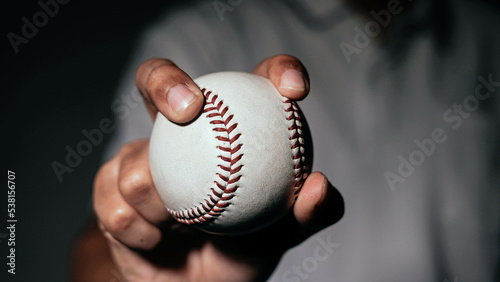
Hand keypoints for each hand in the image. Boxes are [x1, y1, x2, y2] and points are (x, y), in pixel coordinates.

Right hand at [92, 55, 343, 281]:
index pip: (253, 84)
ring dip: (160, 203)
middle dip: (165, 81)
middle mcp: (180, 133)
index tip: (294, 90)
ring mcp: (139, 157)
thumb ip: (308, 213)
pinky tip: (154, 240)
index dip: (277, 70)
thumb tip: (320, 186)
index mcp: (227, 128)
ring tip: (181, 224)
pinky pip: (115, 203)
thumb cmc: (242, 250)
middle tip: (188, 107)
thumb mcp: (283, 234)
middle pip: (158, 81)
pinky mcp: (109, 187)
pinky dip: (140, 230)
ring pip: (134, 163)